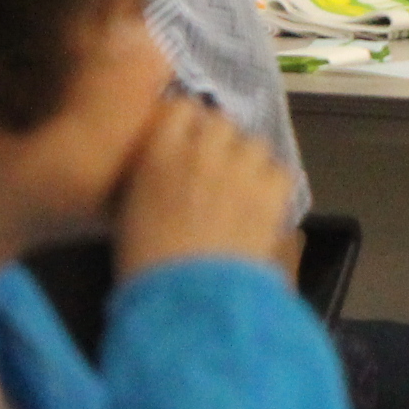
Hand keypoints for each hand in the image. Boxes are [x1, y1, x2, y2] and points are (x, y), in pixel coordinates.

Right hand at [111, 97, 292, 279]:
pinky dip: (272, 185)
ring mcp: (241, 165)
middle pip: (221, 122)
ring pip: (253, 143)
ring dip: (247, 161)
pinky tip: (261, 207)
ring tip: (240, 191)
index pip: (182, 108)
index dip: (186, 125)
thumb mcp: (130, 211)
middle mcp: (203, 148)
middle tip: (214, 172)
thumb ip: (150, 174)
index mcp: (159, 151)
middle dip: (218, 142)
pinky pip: (279, 171)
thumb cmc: (145, 264)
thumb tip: (163, 164)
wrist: (188, 300)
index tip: (186, 143)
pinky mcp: (273, 190)